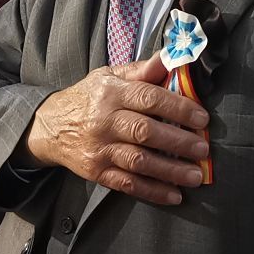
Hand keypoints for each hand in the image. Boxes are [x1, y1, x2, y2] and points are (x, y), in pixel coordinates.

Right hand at [24, 57, 209, 205]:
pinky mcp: (96, 171)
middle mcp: (104, 120)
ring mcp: (100, 148)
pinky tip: (174, 195)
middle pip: (146, 132)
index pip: (149, 98)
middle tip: (203, 148)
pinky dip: (152, 191)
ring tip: (196, 175)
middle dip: (178, 141)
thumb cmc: (89, 97)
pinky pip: (127, 184)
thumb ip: (143, 70)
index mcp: (111, 92)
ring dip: (171, 170)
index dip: (178, 108)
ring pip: (139, 161)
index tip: (201, 118)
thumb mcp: (110, 76)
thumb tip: (174, 58)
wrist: (51, 126)